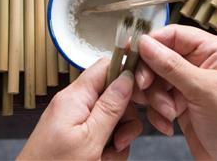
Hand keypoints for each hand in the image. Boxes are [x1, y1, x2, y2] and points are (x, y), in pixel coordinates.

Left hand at [18, 58, 142, 160]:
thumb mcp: (90, 140)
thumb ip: (110, 107)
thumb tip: (127, 76)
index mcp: (75, 97)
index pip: (106, 66)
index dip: (128, 74)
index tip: (142, 94)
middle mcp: (74, 104)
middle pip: (114, 97)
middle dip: (123, 122)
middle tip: (119, 142)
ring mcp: (74, 121)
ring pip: (111, 121)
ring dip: (116, 142)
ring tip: (104, 159)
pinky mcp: (75, 136)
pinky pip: (100, 136)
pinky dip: (105, 151)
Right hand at [133, 24, 216, 160]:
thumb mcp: (202, 90)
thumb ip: (170, 65)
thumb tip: (145, 43)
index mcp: (215, 51)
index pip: (175, 34)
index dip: (152, 43)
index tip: (133, 53)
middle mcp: (202, 64)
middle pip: (161, 57)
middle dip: (152, 76)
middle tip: (144, 88)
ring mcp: (191, 85)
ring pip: (157, 80)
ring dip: (156, 98)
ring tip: (168, 112)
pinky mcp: (183, 104)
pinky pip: (158, 99)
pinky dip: (158, 112)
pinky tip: (168, 123)